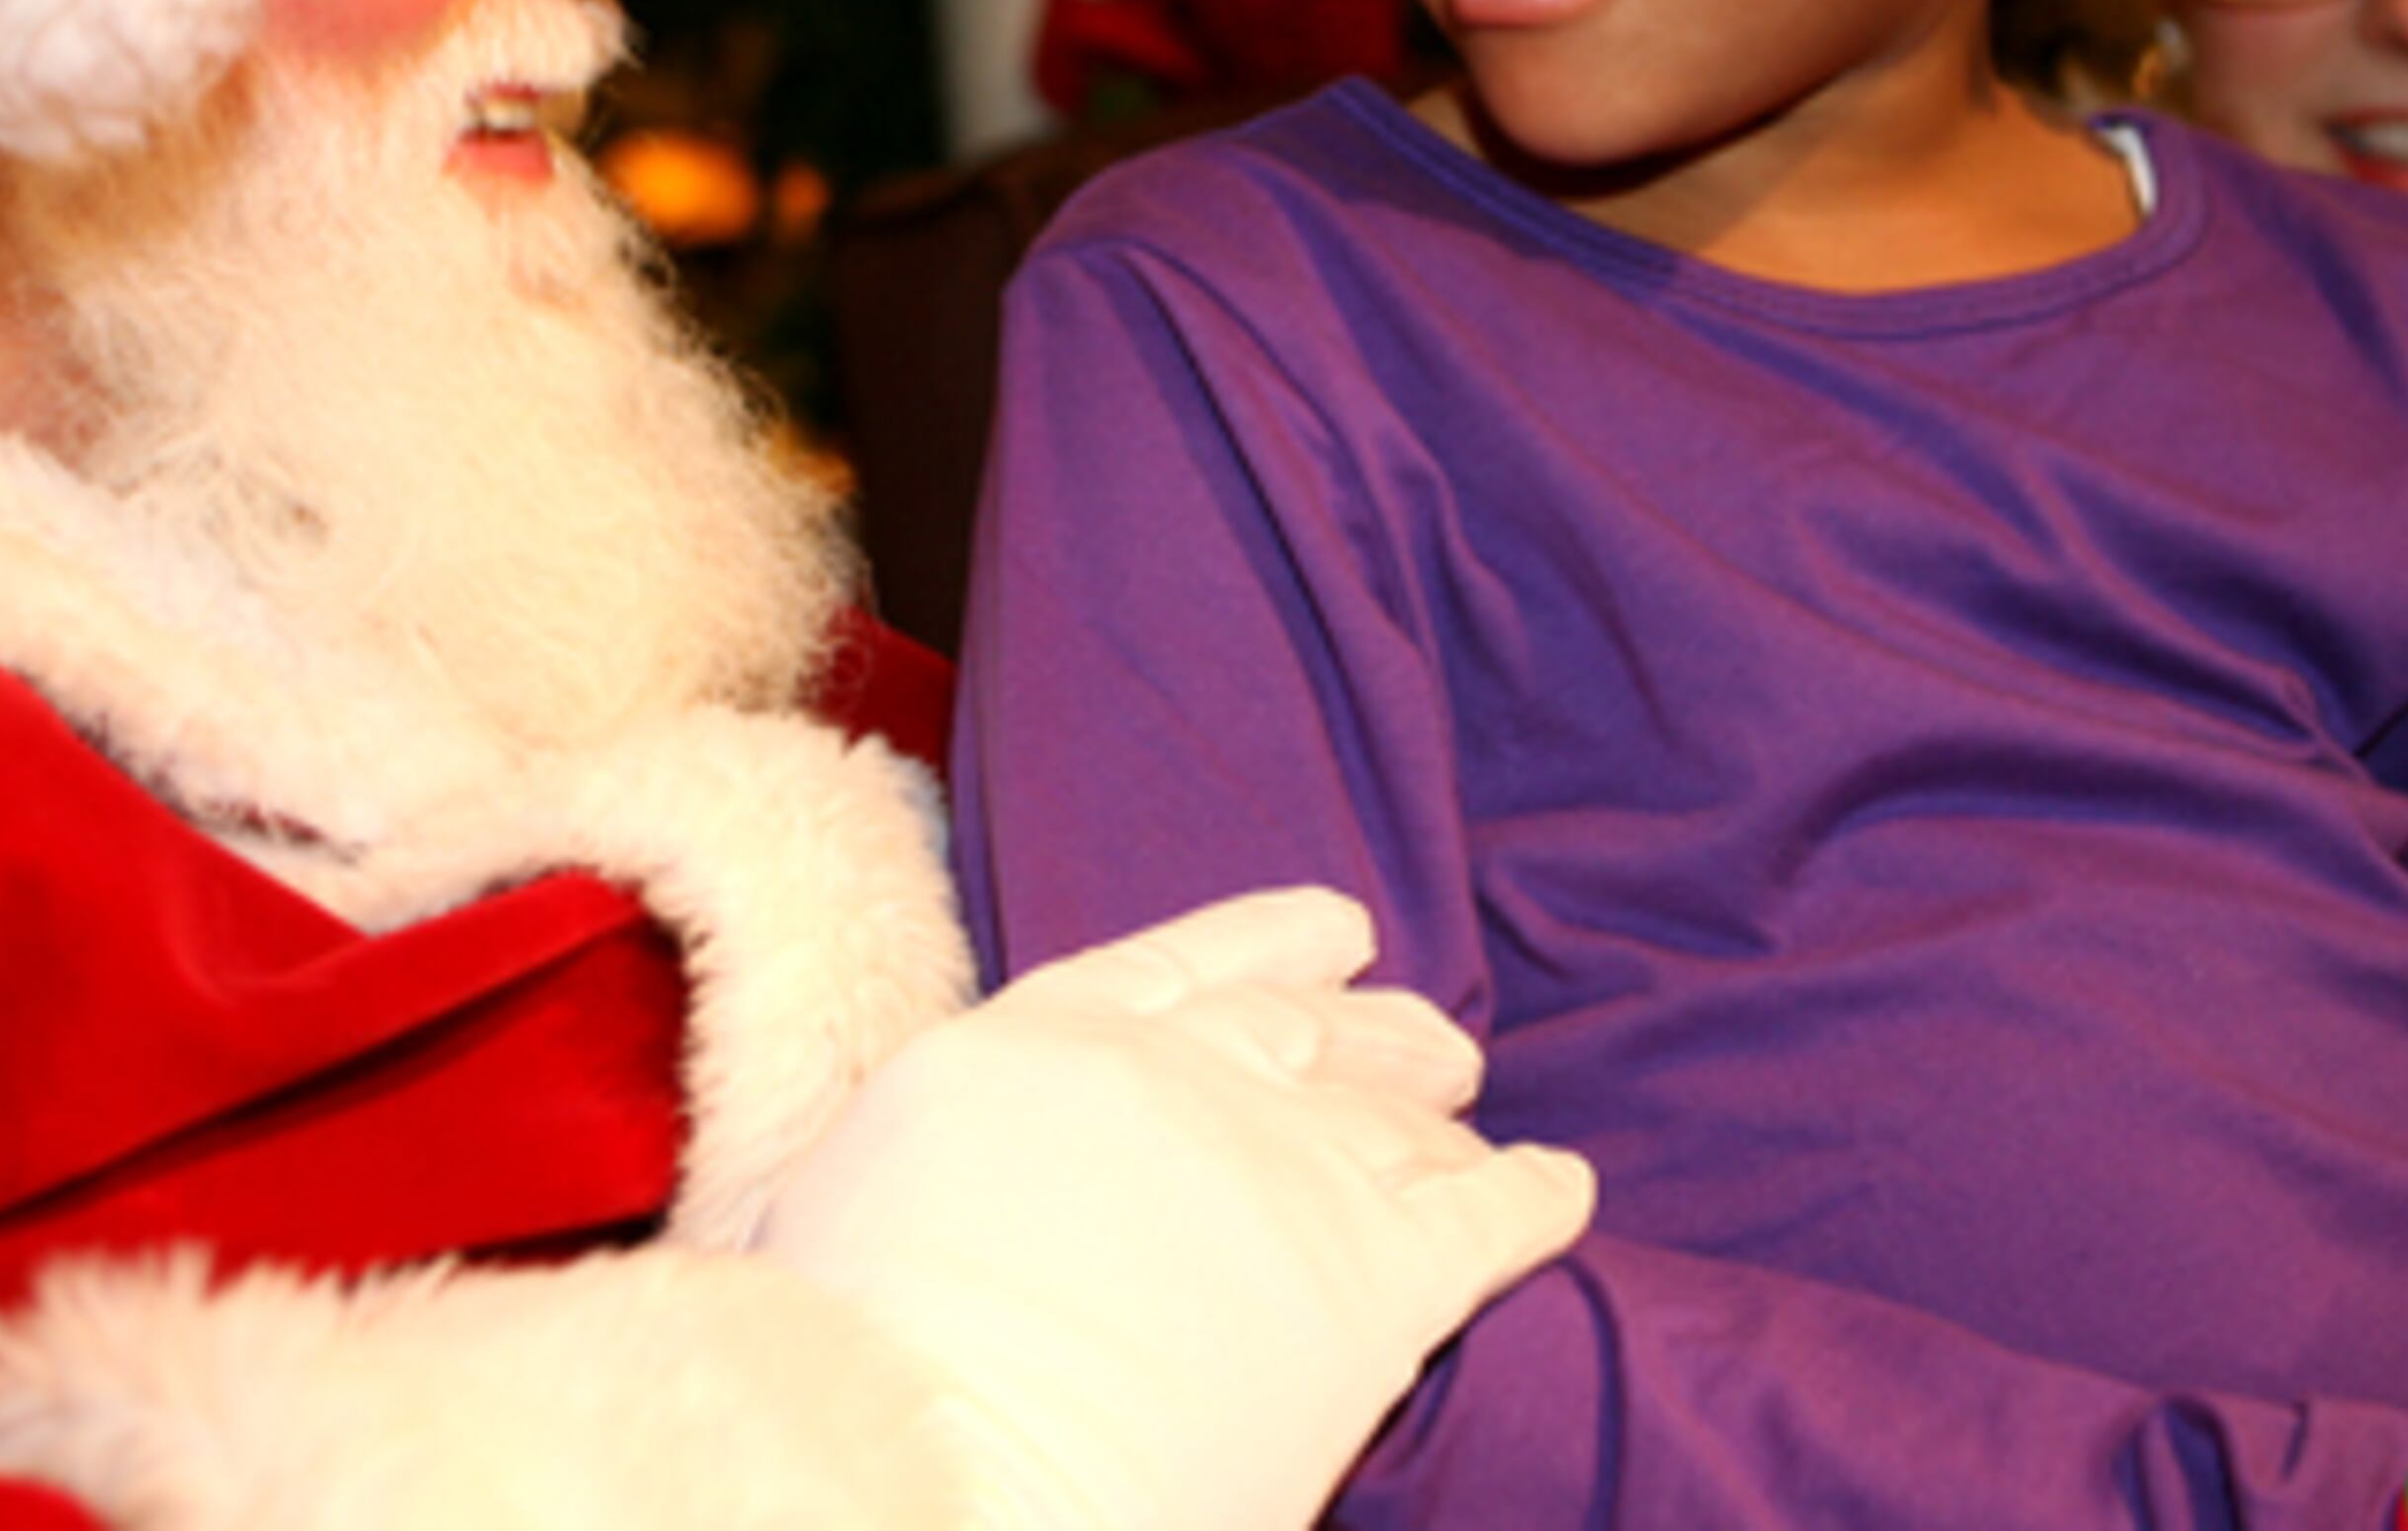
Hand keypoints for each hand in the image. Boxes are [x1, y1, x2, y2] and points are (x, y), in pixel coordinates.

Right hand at [750, 887, 1595, 1530]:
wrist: (939, 1482)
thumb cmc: (855, 1381)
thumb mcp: (845, 1204)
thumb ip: (954, 1157)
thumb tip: (976, 1185)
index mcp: (1037, 1045)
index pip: (1173, 970)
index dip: (1264, 943)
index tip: (1332, 932)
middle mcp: (1173, 1079)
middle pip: (1298, 1033)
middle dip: (1367, 1031)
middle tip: (1427, 1040)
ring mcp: (1283, 1168)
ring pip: (1391, 1118)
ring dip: (1435, 1111)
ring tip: (1471, 1106)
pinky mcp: (1372, 1278)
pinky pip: (1483, 1220)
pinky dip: (1532, 1198)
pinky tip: (1562, 1190)